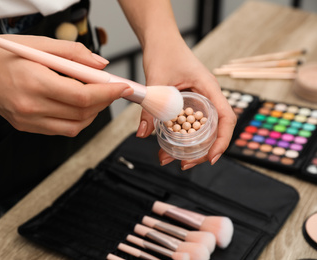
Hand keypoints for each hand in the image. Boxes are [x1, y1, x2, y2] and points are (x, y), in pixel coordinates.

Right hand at [0, 29, 132, 135]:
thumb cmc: (6, 53)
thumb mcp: (42, 45)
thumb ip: (75, 54)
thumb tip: (101, 65)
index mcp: (35, 83)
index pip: (83, 96)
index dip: (108, 93)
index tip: (122, 87)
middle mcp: (31, 107)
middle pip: (82, 113)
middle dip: (104, 102)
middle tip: (113, 89)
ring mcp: (27, 121)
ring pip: (74, 127)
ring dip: (92, 114)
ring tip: (96, 97)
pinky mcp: (26, 127)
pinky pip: (60, 130)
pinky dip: (76, 120)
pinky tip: (77, 106)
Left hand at [136, 35, 235, 169]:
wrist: (159, 40)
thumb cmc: (163, 53)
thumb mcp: (156, 81)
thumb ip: (150, 108)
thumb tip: (143, 134)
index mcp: (209, 88)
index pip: (227, 118)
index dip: (222, 140)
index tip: (211, 158)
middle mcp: (208, 96)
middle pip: (215, 129)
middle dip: (202, 151)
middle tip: (183, 164)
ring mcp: (199, 99)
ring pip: (201, 129)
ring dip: (189, 146)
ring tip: (170, 159)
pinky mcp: (188, 102)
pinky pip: (189, 123)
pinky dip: (180, 136)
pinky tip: (166, 145)